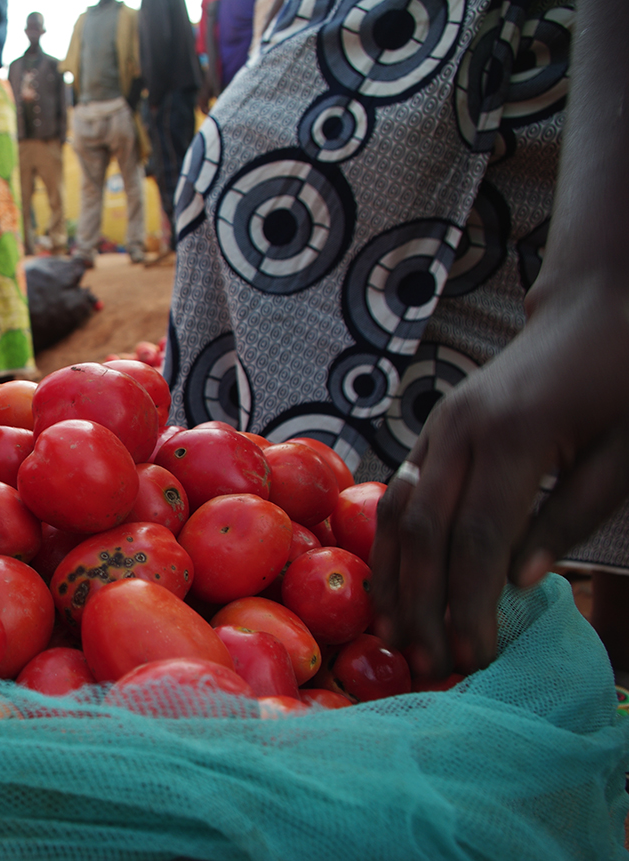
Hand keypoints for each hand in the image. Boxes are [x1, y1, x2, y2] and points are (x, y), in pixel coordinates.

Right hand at [369, 275, 628, 677]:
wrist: (598, 307)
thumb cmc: (624, 382)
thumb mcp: (623, 456)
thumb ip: (571, 519)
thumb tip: (518, 584)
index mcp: (517, 439)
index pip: (480, 540)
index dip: (471, 605)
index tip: (474, 657)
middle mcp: (462, 431)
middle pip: (425, 533)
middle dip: (424, 605)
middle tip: (430, 665)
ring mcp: (440, 426)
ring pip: (397, 512)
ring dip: (394, 579)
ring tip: (397, 636)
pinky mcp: (434, 427)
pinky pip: (400, 490)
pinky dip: (392, 543)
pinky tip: (394, 583)